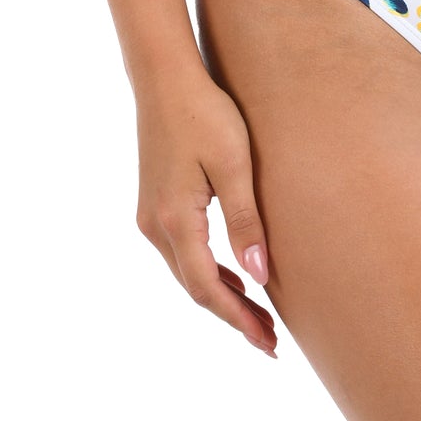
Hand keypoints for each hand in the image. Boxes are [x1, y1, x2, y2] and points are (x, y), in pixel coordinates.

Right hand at [133, 60, 278, 356]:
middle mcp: (155, 226)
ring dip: (221, 296)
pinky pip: (182, 253)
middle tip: (271, 342)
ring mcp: (150, 216)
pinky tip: (233, 276)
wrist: (164, 77)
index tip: (268, 343)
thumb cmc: (205, 112)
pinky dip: (208, 271)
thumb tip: (259, 276)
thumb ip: (245, 221)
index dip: (239, 319)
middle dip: (233, 316)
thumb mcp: (234, 164)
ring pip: (187, 273)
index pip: (208, 288)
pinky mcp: (154, 204)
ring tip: (258, 318)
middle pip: (195, 288)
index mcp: (175, 220)